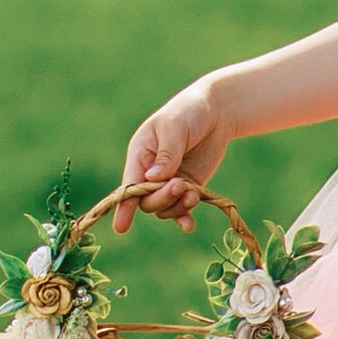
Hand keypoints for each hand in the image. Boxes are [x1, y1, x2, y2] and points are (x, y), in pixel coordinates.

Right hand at [120, 81, 229, 228]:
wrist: (216, 112)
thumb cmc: (188, 112)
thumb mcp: (174, 127)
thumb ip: (166, 154)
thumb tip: (153, 179)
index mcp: (140, 155)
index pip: (129, 184)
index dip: (124, 206)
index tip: (121, 227)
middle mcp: (150, 172)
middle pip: (147, 201)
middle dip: (162, 198)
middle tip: (181, 184)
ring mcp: (169, 182)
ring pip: (164, 208)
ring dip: (177, 206)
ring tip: (193, 194)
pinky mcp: (187, 187)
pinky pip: (181, 208)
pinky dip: (184, 217)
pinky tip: (189, 225)